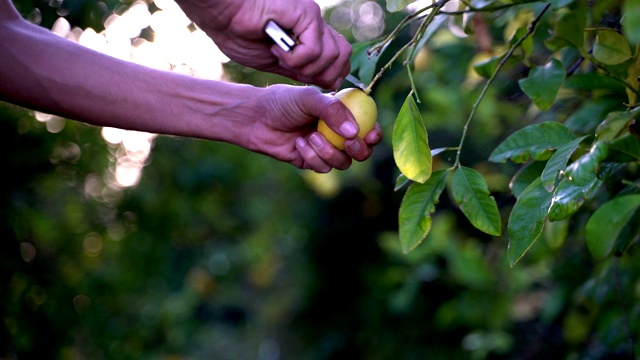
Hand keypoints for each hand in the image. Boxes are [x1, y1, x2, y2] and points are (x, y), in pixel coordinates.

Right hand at [175, 0, 351, 89]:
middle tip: (295, 72)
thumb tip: (326, 83)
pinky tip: (276, 49)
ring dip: (305, 67)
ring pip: (332, 56)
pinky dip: (295, 58)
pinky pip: (315, 50)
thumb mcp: (276, 62)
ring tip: (280, 57)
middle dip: (324, 74)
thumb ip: (300, 70)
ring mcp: (313, 18)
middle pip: (344, 56)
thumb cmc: (242, 35)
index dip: (331, 75)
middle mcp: (316, 25)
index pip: (340, 58)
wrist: (223, 16)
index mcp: (311, 35)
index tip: (308, 80)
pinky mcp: (307, 14)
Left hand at [243, 85, 381, 172]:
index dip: (374, 134)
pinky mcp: (311, 162)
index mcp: (342, 114)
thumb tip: (354, 132)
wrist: (256, 118)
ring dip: (330, 152)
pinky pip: (322, 168)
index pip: (368, 126)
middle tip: (348, 142)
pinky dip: (312, 157)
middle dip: (359, 150)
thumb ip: (333, 111)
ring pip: (342, 163)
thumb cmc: (283, 102)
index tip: (370, 134)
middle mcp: (336, 133)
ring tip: (311, 136)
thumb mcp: (310, 98)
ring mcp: (325, 149)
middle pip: (361, 151)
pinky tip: (298, 143)